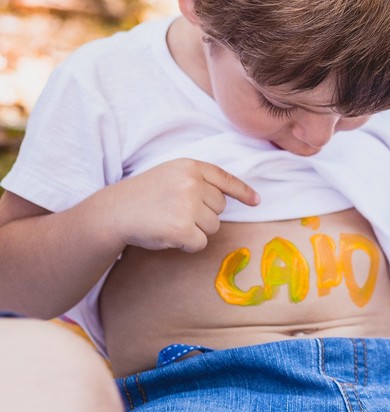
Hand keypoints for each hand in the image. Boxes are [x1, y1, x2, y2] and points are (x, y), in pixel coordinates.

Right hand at [90, 158, 258, 252]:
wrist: (112, 213)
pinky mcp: (182, 229)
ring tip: (169, 222)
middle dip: (203, 214)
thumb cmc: (142, 196)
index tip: (256, 201)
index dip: (242, 191)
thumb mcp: (170, 175)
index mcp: (189, 166)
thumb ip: (198, 180)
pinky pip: (201, 243)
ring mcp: (187, 205)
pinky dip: (188, 245)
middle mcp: (191, 183)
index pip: (225, 178)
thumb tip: (233, 198)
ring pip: (213, 226)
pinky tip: (168, 236)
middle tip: (175, 212)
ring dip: (195, 230)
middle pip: (220, 207)